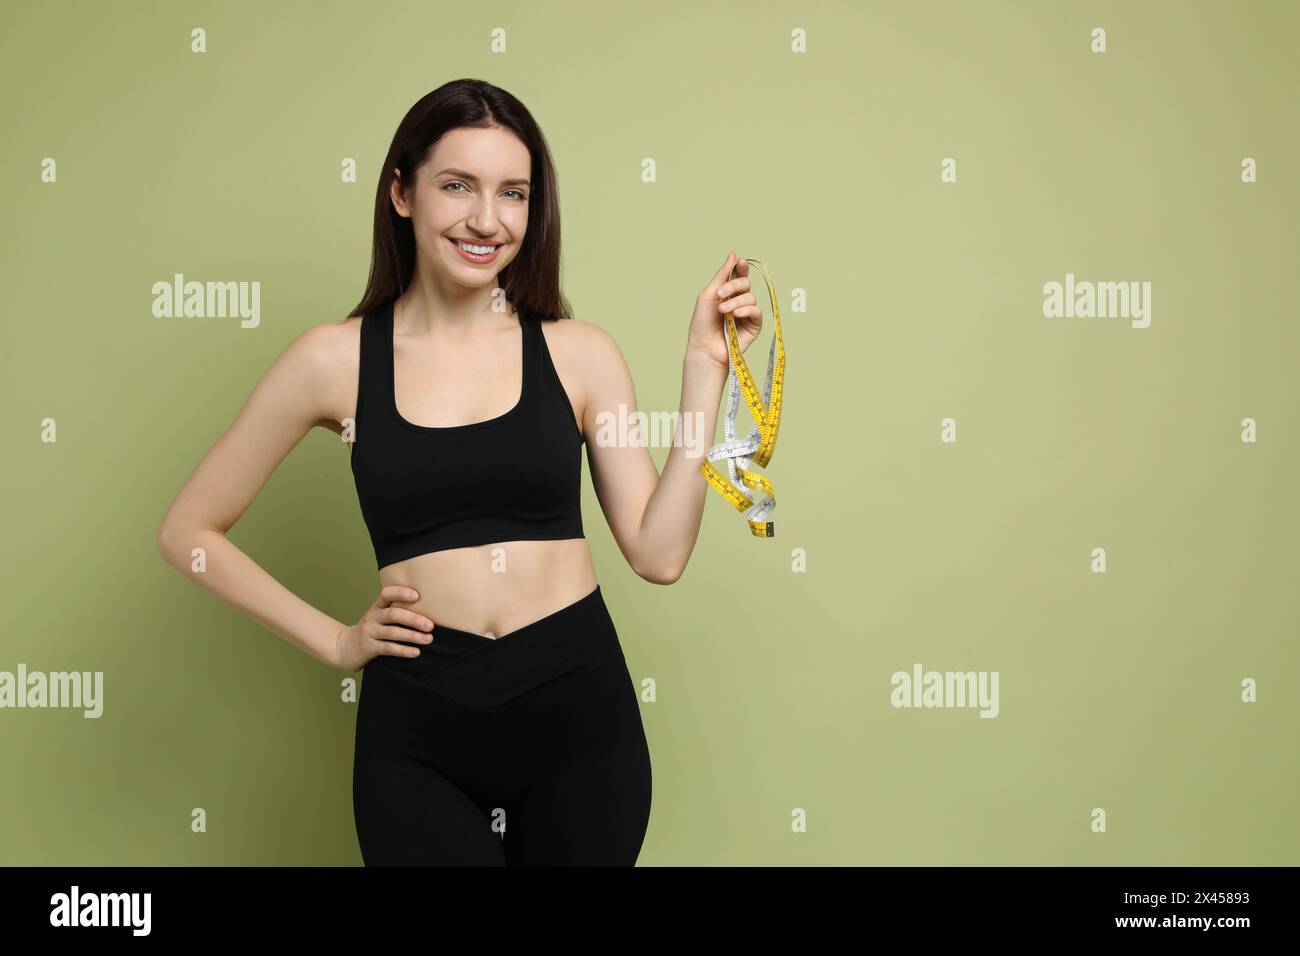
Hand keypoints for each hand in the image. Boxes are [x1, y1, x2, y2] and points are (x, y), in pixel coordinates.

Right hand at [335, 585, 434, 671]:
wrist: (343, 647)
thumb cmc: (371, 630)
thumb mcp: (378, 617)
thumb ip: (396, 612)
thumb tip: (428, 612)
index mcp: (376, 607)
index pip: (386, 594)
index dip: (401, 593)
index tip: (417, 595)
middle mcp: (372, 617)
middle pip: (393, 614)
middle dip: (413, 619)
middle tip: (430, 626)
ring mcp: (369, 632)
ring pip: (392, 633)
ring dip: (412, 636)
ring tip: (428, 639)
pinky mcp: (368, 647)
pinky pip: (388, 648)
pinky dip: (403, 650)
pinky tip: (416, 652)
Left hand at [686, 251, 762, 370]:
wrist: (704, 347)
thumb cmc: (702, 323)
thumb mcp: (709, 295)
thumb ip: (722, 275)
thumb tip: (733, 254)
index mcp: (727, 293)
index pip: (738, 275)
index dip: (741, 267)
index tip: (740, 262)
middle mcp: (739, 301)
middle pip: (746, 283)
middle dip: (734, 286)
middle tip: (720, 295)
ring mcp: (747, 314)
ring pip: (750, 297)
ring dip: (736, 302)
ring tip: (723, 311)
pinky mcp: (754, 326)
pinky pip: (757, 311)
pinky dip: (746, 310)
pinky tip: (736, 315)